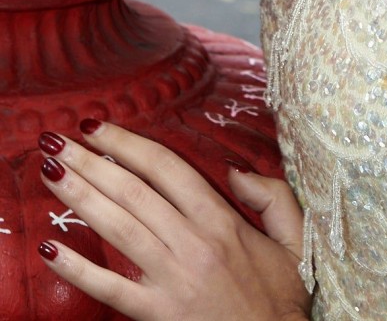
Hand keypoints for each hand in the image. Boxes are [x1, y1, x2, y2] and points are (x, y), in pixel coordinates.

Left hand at [37, 122, 311, 320]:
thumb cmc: (280, 299)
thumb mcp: (294, 239)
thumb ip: (273, 196)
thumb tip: (235, 170)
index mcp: (221, 220)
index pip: (166, 169)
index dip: (129, 143)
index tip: (99, 127)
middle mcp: (192, 243)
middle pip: (133, 192)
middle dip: (92, 161)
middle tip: (57, 140)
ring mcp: (171, 279)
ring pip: (118, 227)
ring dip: (80, 197)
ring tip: (51, 172)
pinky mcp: (156, 313)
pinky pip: (109, 288)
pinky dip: (77, 269)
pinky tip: (49, 249)